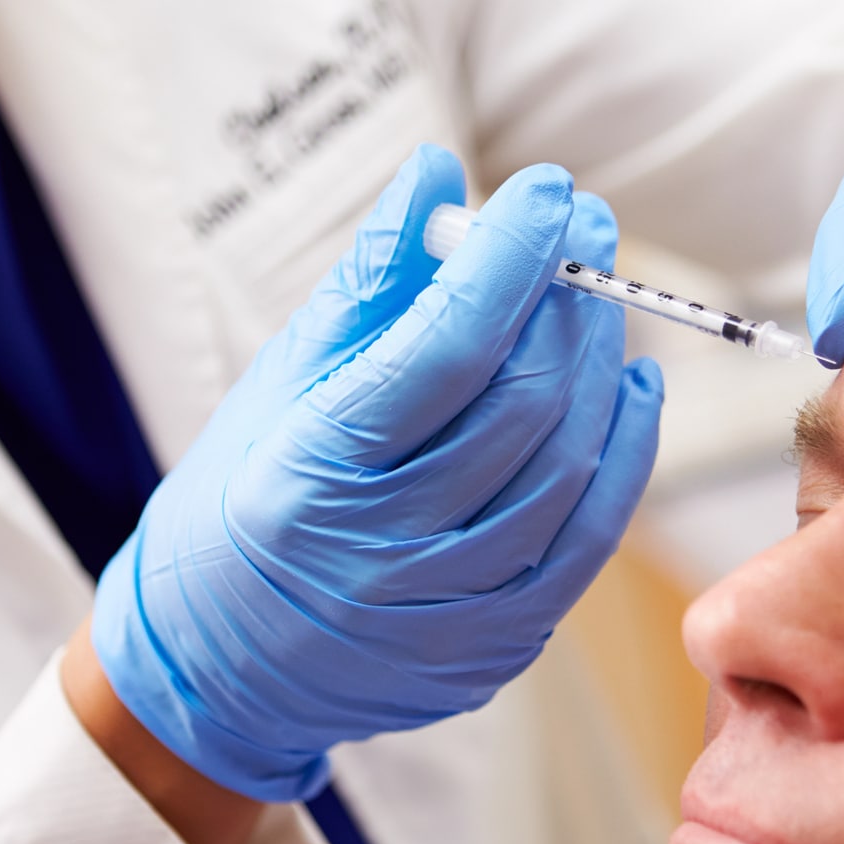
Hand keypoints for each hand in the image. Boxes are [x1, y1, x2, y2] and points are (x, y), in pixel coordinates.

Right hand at [89, 145, 661, 801]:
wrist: (217, 671)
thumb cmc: (237, 505)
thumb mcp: (278, 384)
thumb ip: (368, 282)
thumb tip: (441, 172)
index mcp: (312, 475)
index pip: (444, 349)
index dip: (510, 259)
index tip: (546, 190)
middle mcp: (384, 554)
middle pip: (520, 404)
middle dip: (567, 300)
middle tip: (582, 228)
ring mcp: (448, 613)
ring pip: (568, 467)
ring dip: (600, 366)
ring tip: (597, 301)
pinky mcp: (496, 647)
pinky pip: (589, 539)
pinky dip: (623, 453)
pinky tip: (626, 388)